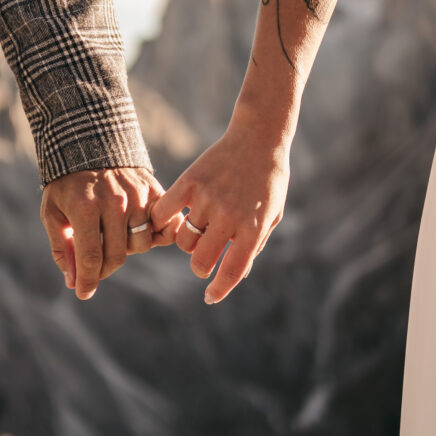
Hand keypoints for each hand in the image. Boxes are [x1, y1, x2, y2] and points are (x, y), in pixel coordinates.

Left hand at [41, 167, 180, 299]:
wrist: (90, 143)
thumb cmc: (67, 183)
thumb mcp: (52, 212)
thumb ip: (61, 247)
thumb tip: (73, 282)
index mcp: (85, 207)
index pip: (91, 256)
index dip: (88, 281)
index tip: (83, 293)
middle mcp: (114, 202)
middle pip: (118, 255)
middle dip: (104, 269)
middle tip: (96, 266)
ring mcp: (137, 196)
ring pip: (142, 244)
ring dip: (127, 249)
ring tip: (114, 238)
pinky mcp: (154, 191)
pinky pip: (163, 226)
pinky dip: (155, 235)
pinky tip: (138, 232)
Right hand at [150, 119, 289, 302]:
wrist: (258, 138)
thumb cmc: (268, 181)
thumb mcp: (271, 216)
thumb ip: (254, 246)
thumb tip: (235, 276)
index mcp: (253, 227)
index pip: (232, 270)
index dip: (219, 289)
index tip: (210, 297)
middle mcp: (229, 215)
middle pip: (200, 261)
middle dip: (200, 268)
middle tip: (202, 260)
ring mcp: (207, 198)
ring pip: (184, 240)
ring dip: (189, 242)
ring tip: (198, 229)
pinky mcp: (189, 182)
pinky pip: (164, 213)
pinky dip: (164, 222)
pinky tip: (172, 219)